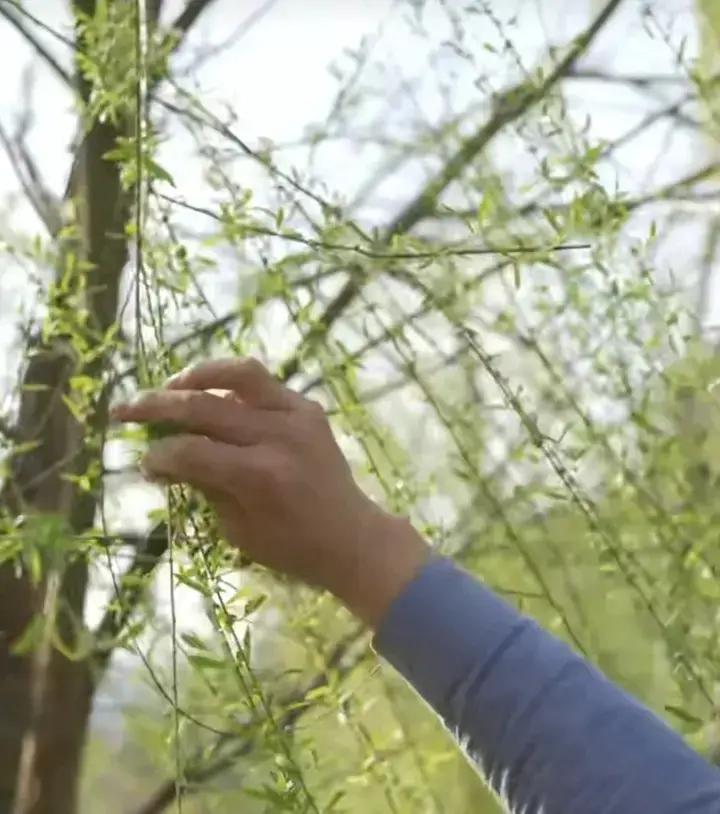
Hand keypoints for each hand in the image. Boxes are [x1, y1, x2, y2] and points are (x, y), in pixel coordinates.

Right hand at [111, 358, 429, 626]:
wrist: (351, 536)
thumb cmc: (291, 546)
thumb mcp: (237, 528)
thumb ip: (202, 485)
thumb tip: (163, 455)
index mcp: (260, 476)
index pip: (191, 450)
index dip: (159, 456)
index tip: (144, 464)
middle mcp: (279, 436)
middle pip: (205, 406)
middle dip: (156, 406)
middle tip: (124, 410)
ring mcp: (298, 416)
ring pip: (239, 374)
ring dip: (197, 376)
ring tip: (169, 386)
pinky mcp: (309, 408)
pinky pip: (264, 384)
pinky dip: (232, 384)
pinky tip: (211, 394)